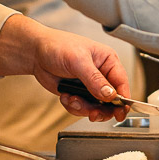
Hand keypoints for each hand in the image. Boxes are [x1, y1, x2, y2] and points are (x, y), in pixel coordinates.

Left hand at [0, 15, 131, 120]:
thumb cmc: (58, 46)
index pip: (122, 83)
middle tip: (92, 113)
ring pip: (96, 108)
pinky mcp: (79, 94)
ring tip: (72, 99)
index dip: (123, 100)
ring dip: (83, 107)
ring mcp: (90, 86)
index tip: (119, 112)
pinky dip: (73, 106)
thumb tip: (110, 95)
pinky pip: (82, 109)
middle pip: (111, 101)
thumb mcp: (78, 61)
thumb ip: (95, 80)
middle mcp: (102, 75)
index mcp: (108, 61)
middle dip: (100, 109)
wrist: (35, 53)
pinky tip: (65, 96)